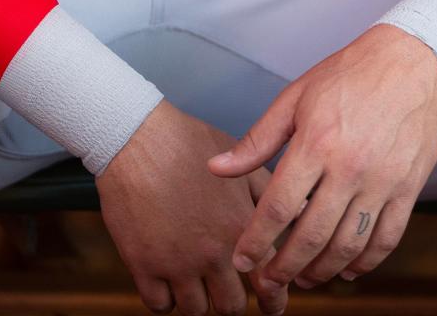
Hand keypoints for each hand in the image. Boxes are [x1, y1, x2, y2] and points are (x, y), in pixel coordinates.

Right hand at [96, 99, 289, 314]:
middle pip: (230, 307)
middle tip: (226, 288)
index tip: (270, 303)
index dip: (273, 300)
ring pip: (195, 311)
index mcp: (238, 226)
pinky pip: (160, 306)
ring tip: (195, 280)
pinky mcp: (143, 266)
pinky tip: (168, 279)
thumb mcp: (237, 164)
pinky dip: (165, 299)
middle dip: (232, 299)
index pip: (267, 281)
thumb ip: (269, 193)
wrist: (137, 138)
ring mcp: (176, 263)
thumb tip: (300, 212)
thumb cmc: (188, 144)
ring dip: (198, 299)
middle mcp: (211, 251)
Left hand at [206, 24, 436, 292]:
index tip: (243, 261)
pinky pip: (386, 239)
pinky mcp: (409, 187)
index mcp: (316, 142)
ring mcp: (383, 180)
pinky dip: (364, 263)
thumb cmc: (348, 74)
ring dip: (322, 271)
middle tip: (268, 283)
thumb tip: (217, 168)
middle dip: (284, 268)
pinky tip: (346, 269)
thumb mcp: (296, 97)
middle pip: (312, 236)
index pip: (279, 207)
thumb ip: (257, 139)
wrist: (410, 60)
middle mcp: (350, 166)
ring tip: (303, 278)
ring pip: (348, 246)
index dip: (257, 241)